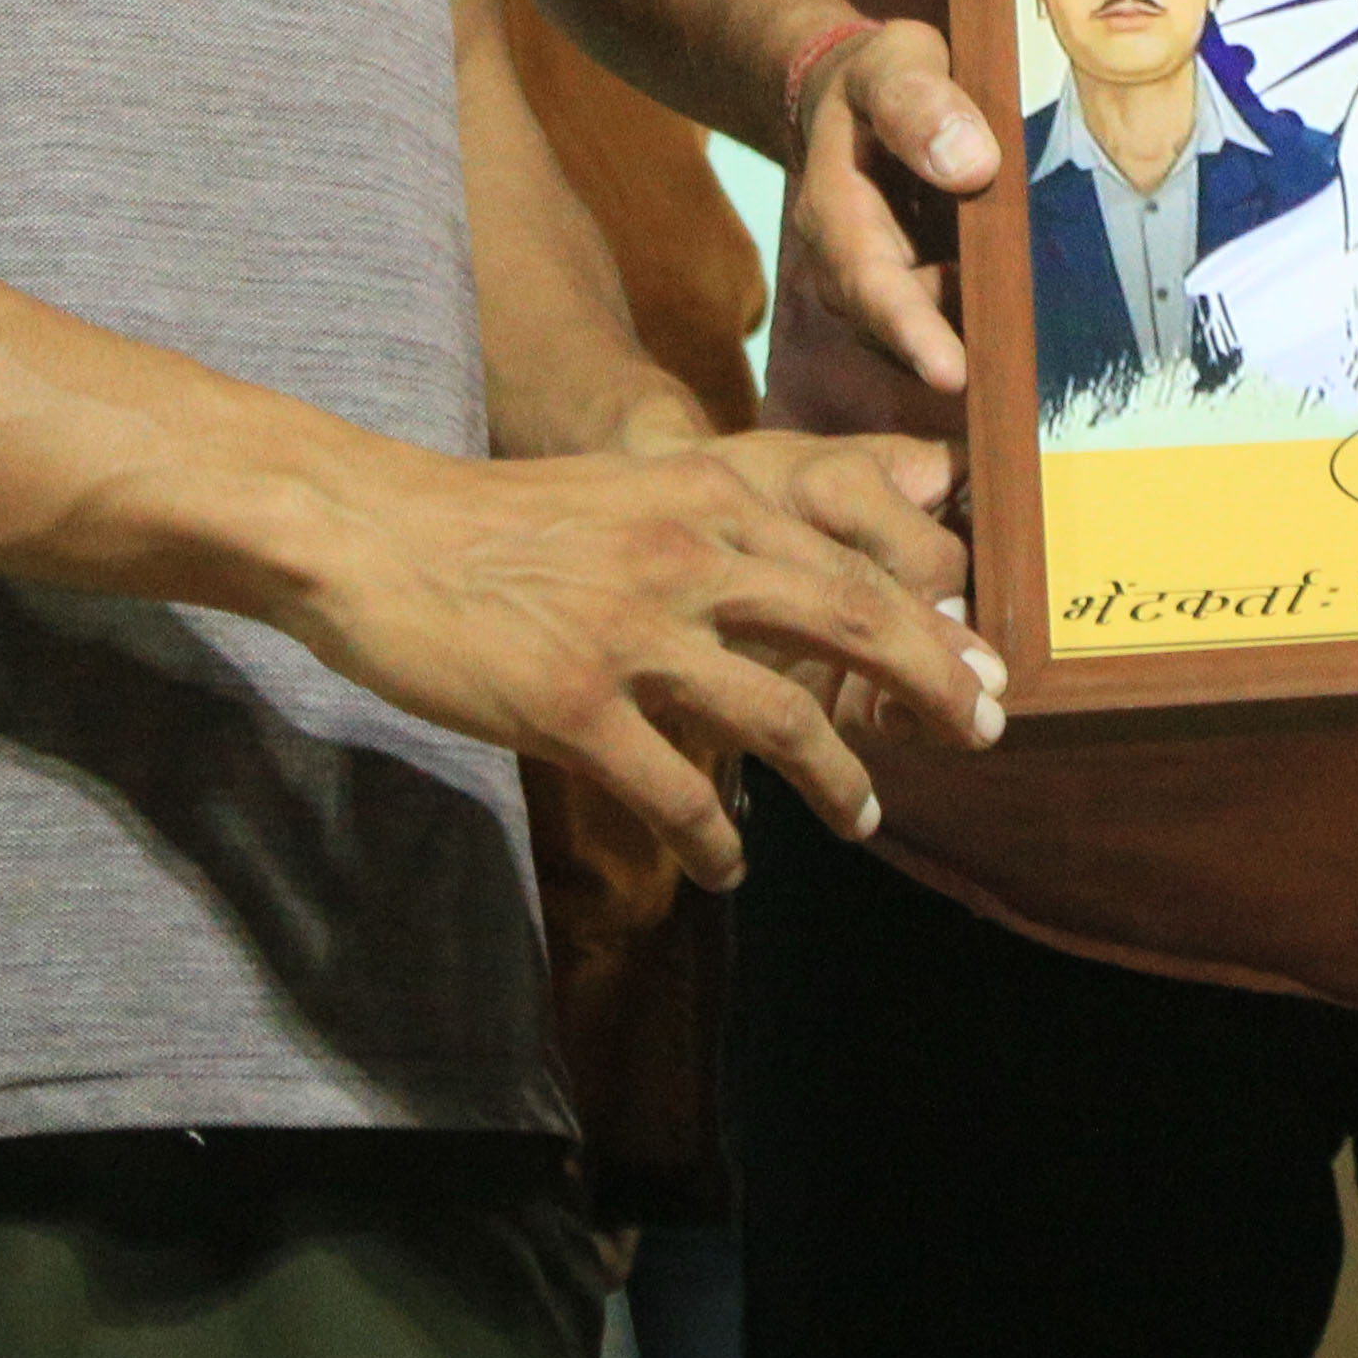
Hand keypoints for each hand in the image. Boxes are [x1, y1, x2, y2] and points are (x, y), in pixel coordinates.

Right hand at [273, 430, 994, 884]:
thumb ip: (723, 517)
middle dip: (930, 685)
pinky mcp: (571, 701)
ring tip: (863, 820)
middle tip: (982, 734)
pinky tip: (727, 871)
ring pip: (777, 715)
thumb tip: (816, 570)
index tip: (981, 664)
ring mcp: (630, 628)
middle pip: (849, 621)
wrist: (375, 534)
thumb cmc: (503, 521)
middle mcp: (684, 550)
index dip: (929, 618)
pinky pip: (674, 791)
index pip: (851, 553)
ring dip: (836, 779)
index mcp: (704, 493)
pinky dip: (715, 842)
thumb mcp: (631, 486)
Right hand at [776, 18, 1004, 400]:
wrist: (857, 94)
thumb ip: (919, 103)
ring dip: (973, 340)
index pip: (869, 280)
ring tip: (1033, 349)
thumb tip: (970, 164)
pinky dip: (985, 321)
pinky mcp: (917, 287)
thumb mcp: (894, 63)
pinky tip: (1032, 318)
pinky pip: (948, 317)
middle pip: (892, 326)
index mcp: (833, 208)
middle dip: (949, 358)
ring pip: (923, 330)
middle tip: (1015, 383)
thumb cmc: (880, 75)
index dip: (910, 330)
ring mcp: (881, 280)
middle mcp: (846, 261)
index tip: (953, 373)